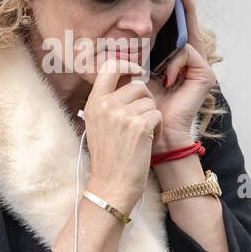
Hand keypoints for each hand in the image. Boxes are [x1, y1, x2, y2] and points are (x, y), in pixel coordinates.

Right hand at [82, 56, 162, 207]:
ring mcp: (121, 115)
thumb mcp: (98, 124)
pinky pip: (157, 115)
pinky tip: (147, 142)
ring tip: (141, 135)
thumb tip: (128, 78)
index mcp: (94, 102)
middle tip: (140, 120)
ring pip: (150, 101)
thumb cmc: (109, 158)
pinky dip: (157, 128)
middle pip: (138, 85)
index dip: (127, 64)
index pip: (110, 66)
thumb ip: (108, 101)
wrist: (111, 187)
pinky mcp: (139, 126)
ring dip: (151, 117)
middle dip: (145, 101)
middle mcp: (105, 105)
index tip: (136, 72)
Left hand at [147, 0, 215, 151]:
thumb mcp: (139, 72)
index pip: (181, 31)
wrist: (154, 130)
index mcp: (177, 62)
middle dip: (186, 9)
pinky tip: (167, 80)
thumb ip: (142, 54)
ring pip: (184, 43)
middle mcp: (193, 63)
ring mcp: (201, 69)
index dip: (183, 10)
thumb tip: (133, 29)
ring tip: (159, 76)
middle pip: (190, 29)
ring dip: (167, 56)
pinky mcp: (206, 75)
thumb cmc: (143, 105)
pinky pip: (187, 54)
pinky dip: (174, 64)